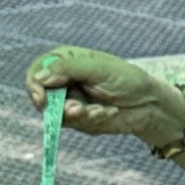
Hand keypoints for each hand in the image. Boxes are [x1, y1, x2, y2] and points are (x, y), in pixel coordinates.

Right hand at [28, 46, 184, 149]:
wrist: (150, 104)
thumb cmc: (128, 79)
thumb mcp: (99, 68)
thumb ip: (69, 69)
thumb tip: (40, 77)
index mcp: (65, 61)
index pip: (37, 71)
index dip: (34, 84)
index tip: (41, 97)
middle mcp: (63, 80)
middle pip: (40, 95)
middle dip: (58, 105)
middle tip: (77, 109)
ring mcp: (70, 100)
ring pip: (56, 113)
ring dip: (77, 114)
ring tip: (98, 111)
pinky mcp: (80, 119)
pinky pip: (74, 123)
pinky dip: (90, 119)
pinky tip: (107, 112)